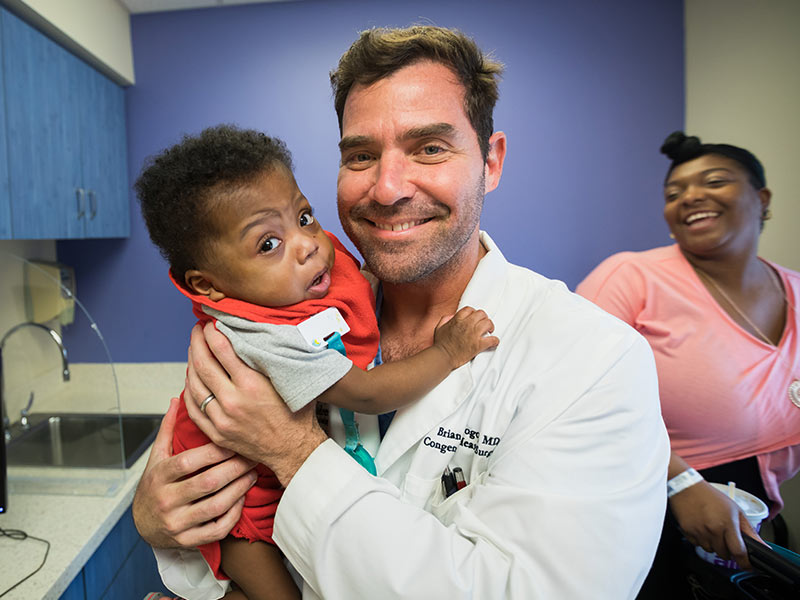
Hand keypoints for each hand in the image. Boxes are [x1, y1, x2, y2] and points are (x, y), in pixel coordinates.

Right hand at [132, 397, 257, 548]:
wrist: (142, 524)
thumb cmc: (155, 485)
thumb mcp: (156, 457)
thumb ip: (168, 429)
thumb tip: (177, 399)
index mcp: (159, 476)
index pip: (189, 462)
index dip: (215, 451)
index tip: (233, 441)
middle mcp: (166, 500)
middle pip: (207, 483)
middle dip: (235, 468)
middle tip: (252, 456)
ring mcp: (176, 523)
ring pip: (216, 506)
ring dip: (240, 489)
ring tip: (252, 474)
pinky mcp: (187, 540)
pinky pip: (217, 529)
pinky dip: (233, 513)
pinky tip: (242, 498)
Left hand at [184, 322, 327, 486]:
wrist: (295, 450)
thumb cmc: (297, 415)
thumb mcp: (289, 381)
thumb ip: (273, 358)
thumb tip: (262, 334)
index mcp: (252, 385)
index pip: (222, 349)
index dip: (212, 332)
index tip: (211, 323)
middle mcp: (233, 401)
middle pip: (203, 364)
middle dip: (197, 342)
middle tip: (197, 330)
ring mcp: (222, 419)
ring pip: (194, 385)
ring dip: (190, 363)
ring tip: (194, 350)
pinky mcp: (217, 433)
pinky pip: (193, 408)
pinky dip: (189, 390)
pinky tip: (190, 379)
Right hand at [433, 306, 498, 368]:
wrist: (443, 357)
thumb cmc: (441, 344)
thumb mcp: (439, 327)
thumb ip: (445, 319)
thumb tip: (452, 316)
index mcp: (457, 320)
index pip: (470, 309)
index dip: (473, 312)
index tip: (474, 317)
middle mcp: (467, 325)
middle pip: (481, 314)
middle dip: (483, 317)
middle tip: (483, 323)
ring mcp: (473, 334)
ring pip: (488, 323)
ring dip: (490, 326)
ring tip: (490, 330)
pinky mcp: (478, 345)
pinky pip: (492, 340)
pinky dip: (495, 340)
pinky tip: (494, 342)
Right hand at [670, 480, 760, 567]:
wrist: (687, 488)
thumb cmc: (711, 497)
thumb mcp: (735, 510)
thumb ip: (749, 531)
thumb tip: (763, 546)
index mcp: (727, 523)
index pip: (738, 551)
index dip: (744, 562)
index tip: (747, 565)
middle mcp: (713, 530)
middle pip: (724, 554)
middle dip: (727, 550)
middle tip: (725, 537)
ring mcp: (699, 532)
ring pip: (711, 550)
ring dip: (713, 545)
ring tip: (711, 529)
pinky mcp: (688, 532)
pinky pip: (698, 545)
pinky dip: (701, 540)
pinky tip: (701, 527)